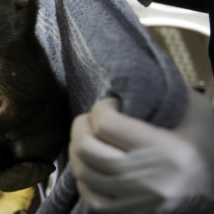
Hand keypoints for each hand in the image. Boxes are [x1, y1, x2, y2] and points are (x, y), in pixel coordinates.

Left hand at [69, 92, 213, 213]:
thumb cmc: (209, 147)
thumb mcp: (199, 114)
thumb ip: (167, 93)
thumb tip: (128, 78)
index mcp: (171, 152)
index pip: (107, 124)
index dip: (101, 108)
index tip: (111, 104)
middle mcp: (153, 183)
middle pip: (88, 149)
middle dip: (81, 127)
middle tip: (89, 119)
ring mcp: (140, 204)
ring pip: (85, 173)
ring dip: (78, 150)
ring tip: (88, 138)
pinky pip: (92, 199)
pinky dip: (85, 179)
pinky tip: (92, 165)